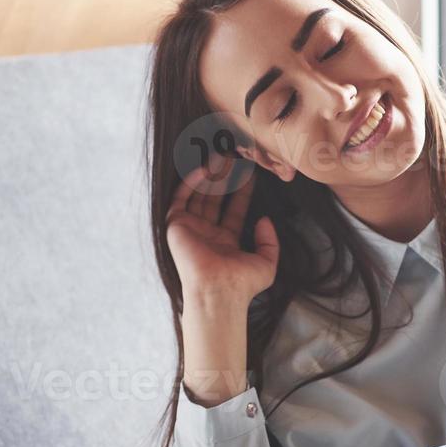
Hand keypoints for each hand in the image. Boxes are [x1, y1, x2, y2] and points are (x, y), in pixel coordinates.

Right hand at [166, 151, 279, 306]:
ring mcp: (191, 229)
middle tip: (234, 159)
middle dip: (225, 179)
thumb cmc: (242, 283)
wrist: (220, 290)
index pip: (234, 211)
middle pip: (216, 199)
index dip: (242, 192)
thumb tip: (265, 220)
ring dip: (209, 175)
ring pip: (199, 195)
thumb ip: (269, 241)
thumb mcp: (266, 262)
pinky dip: (191, 182)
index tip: (251, 175)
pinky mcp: (176, 225)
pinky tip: (205, 169)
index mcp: (225, 242)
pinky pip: (181, 198)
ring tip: (222, 157)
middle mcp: (207, 234)